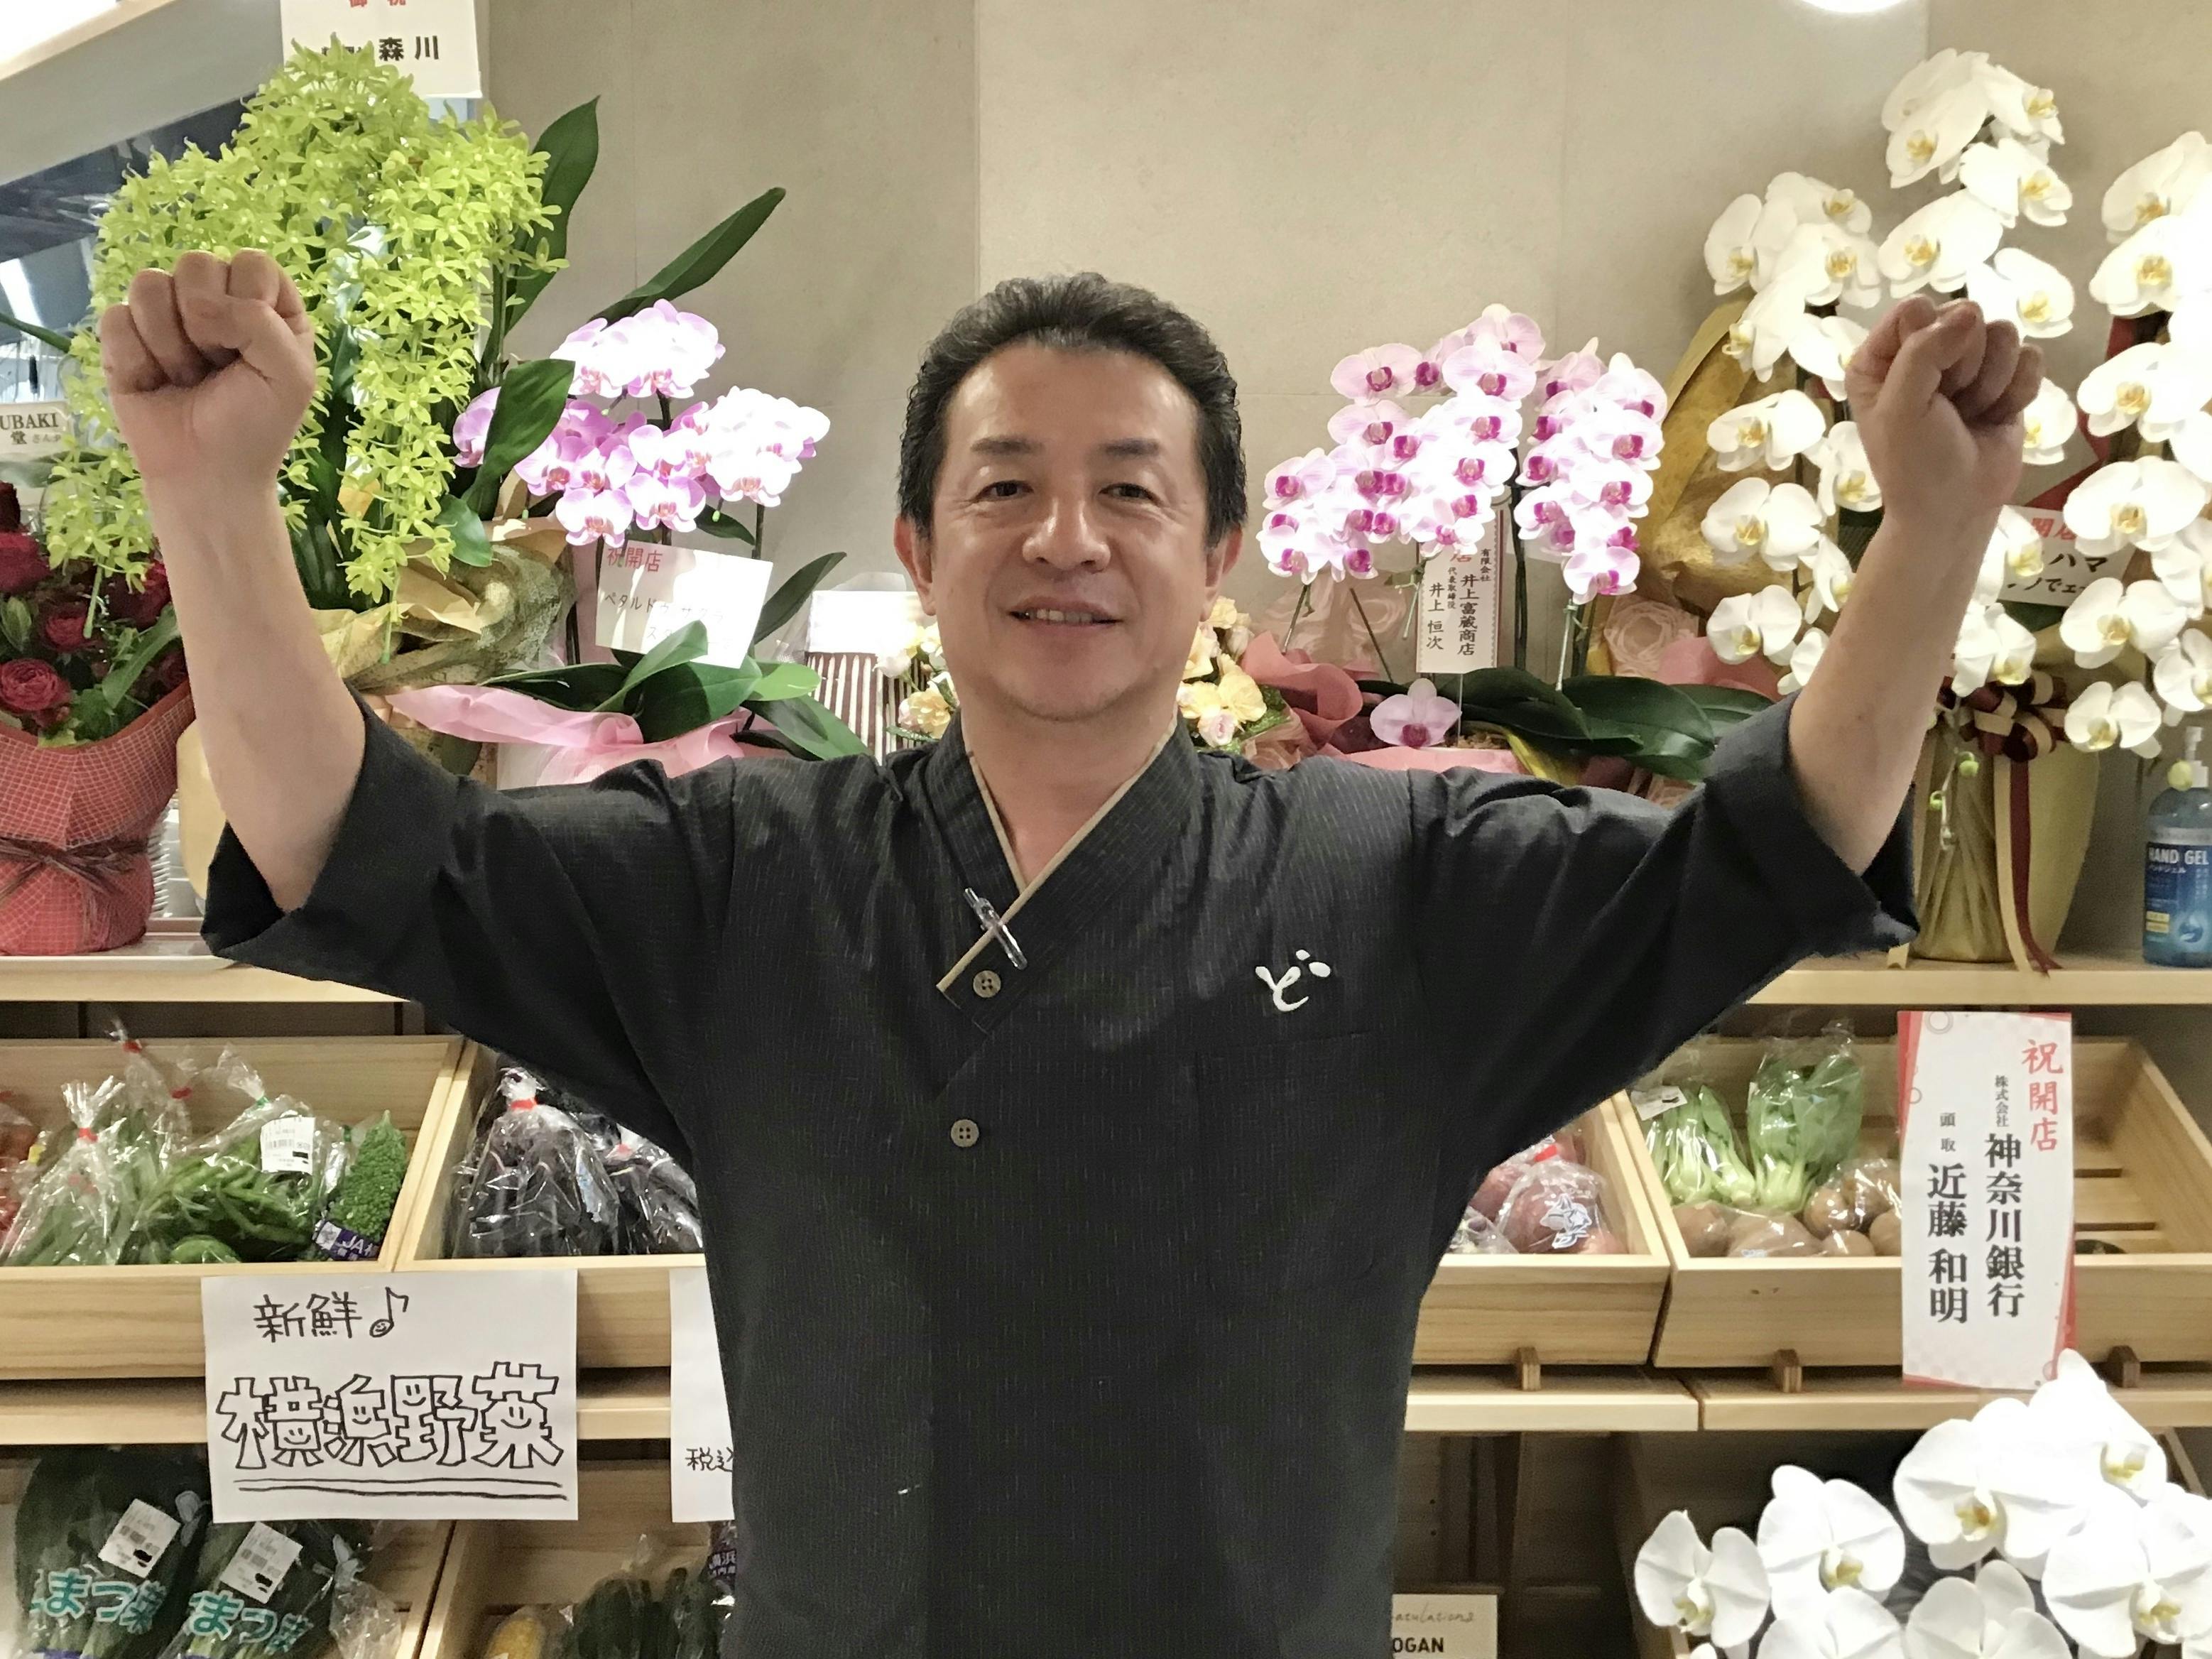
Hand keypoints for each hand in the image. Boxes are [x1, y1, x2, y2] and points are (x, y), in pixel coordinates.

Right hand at [99, 250, 316, 502]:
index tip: (252, 345)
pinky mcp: (126, 337)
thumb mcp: (291, 375)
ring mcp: (168, 315)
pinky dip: (137, 358)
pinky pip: (117, 317)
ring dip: (170, 343)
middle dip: (205, 323)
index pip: (251, 263)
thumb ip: (261, 321)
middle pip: (196, 263)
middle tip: (217, 366)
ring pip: (149, 283)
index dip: (248, 300)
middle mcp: (218, 302)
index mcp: (266, 306)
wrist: (205, 474)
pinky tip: (155, 382)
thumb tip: (201, 303)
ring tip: (188, 377)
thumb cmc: (255, 425)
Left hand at [1846, 295, 2041, 542]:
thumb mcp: (1901, 408)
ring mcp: (1968, 362)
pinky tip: (1996, 416)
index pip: (1917, 309)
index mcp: (1882, 356)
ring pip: (2003, 333)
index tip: (1925, 386)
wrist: (1956, 510)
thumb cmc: (1915, 464)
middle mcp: (1924, 351)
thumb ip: (1924, 352)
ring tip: (1971, 414)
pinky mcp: (2006, 378)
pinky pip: (2031, 357)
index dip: (1930, 342)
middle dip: (1965, 365)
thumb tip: (1969, 313)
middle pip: (1965, 315)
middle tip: (1950, 406)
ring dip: (1991, 382)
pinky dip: (2018, 391)